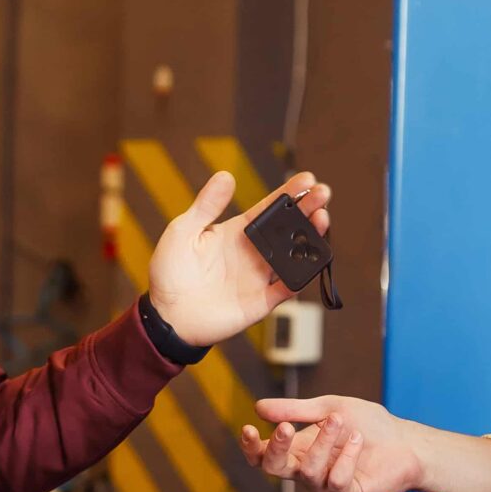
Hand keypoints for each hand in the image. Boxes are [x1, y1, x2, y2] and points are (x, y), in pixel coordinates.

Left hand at [146, 170, 334, 347]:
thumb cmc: (170, 272)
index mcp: (237, 232)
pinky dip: (301, 276)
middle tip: (323, 193)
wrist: (166, 315)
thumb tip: (226, 176)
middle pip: (289, 227)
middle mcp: (253, 252)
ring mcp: (260, 277)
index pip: (270, 208)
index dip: (289, 193)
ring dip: (311, 237)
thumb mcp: (183, 231)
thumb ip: (206, 205)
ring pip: (295, 254)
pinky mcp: (261, 301)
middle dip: (309, 209)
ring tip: (322, 218)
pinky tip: (313, 259)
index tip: (307, 179)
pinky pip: (287, 288)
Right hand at [239, 395, 423, 491]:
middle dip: (277, 447)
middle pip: (275, 468)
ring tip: (340, 422)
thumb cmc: (369, 425)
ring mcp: (324, 486)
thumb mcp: (330, 407)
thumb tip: (259, 407)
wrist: (405, 442)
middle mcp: (306, 470)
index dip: (251, 446)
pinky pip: (334, 482)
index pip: (264, 454)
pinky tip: (357, 440)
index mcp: (298, 450)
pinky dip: (345, 458)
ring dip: (322, 443)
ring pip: (307, 471)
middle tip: (286, 427)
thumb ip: (296, 410)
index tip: (249, 428)